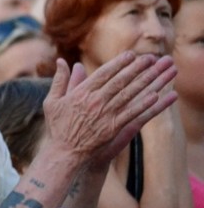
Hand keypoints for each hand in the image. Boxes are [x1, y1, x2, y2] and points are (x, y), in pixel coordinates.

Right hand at [43, 53, 177, 164]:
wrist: (65, 152)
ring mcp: (105, 115)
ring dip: (144, 82)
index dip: (119, 63)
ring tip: (155, 72)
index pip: (103, 74)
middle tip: (150, 57)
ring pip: (128, 94)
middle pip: (119, 81)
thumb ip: (59, 80)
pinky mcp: (113, 128)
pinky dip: (144, 104)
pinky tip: (155, 96)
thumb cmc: (58, 126)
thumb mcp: (52, 101)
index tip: (132, 54)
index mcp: (80, 93)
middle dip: (136, 68)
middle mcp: (94, 101)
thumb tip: (61, 60)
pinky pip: (132, 113)